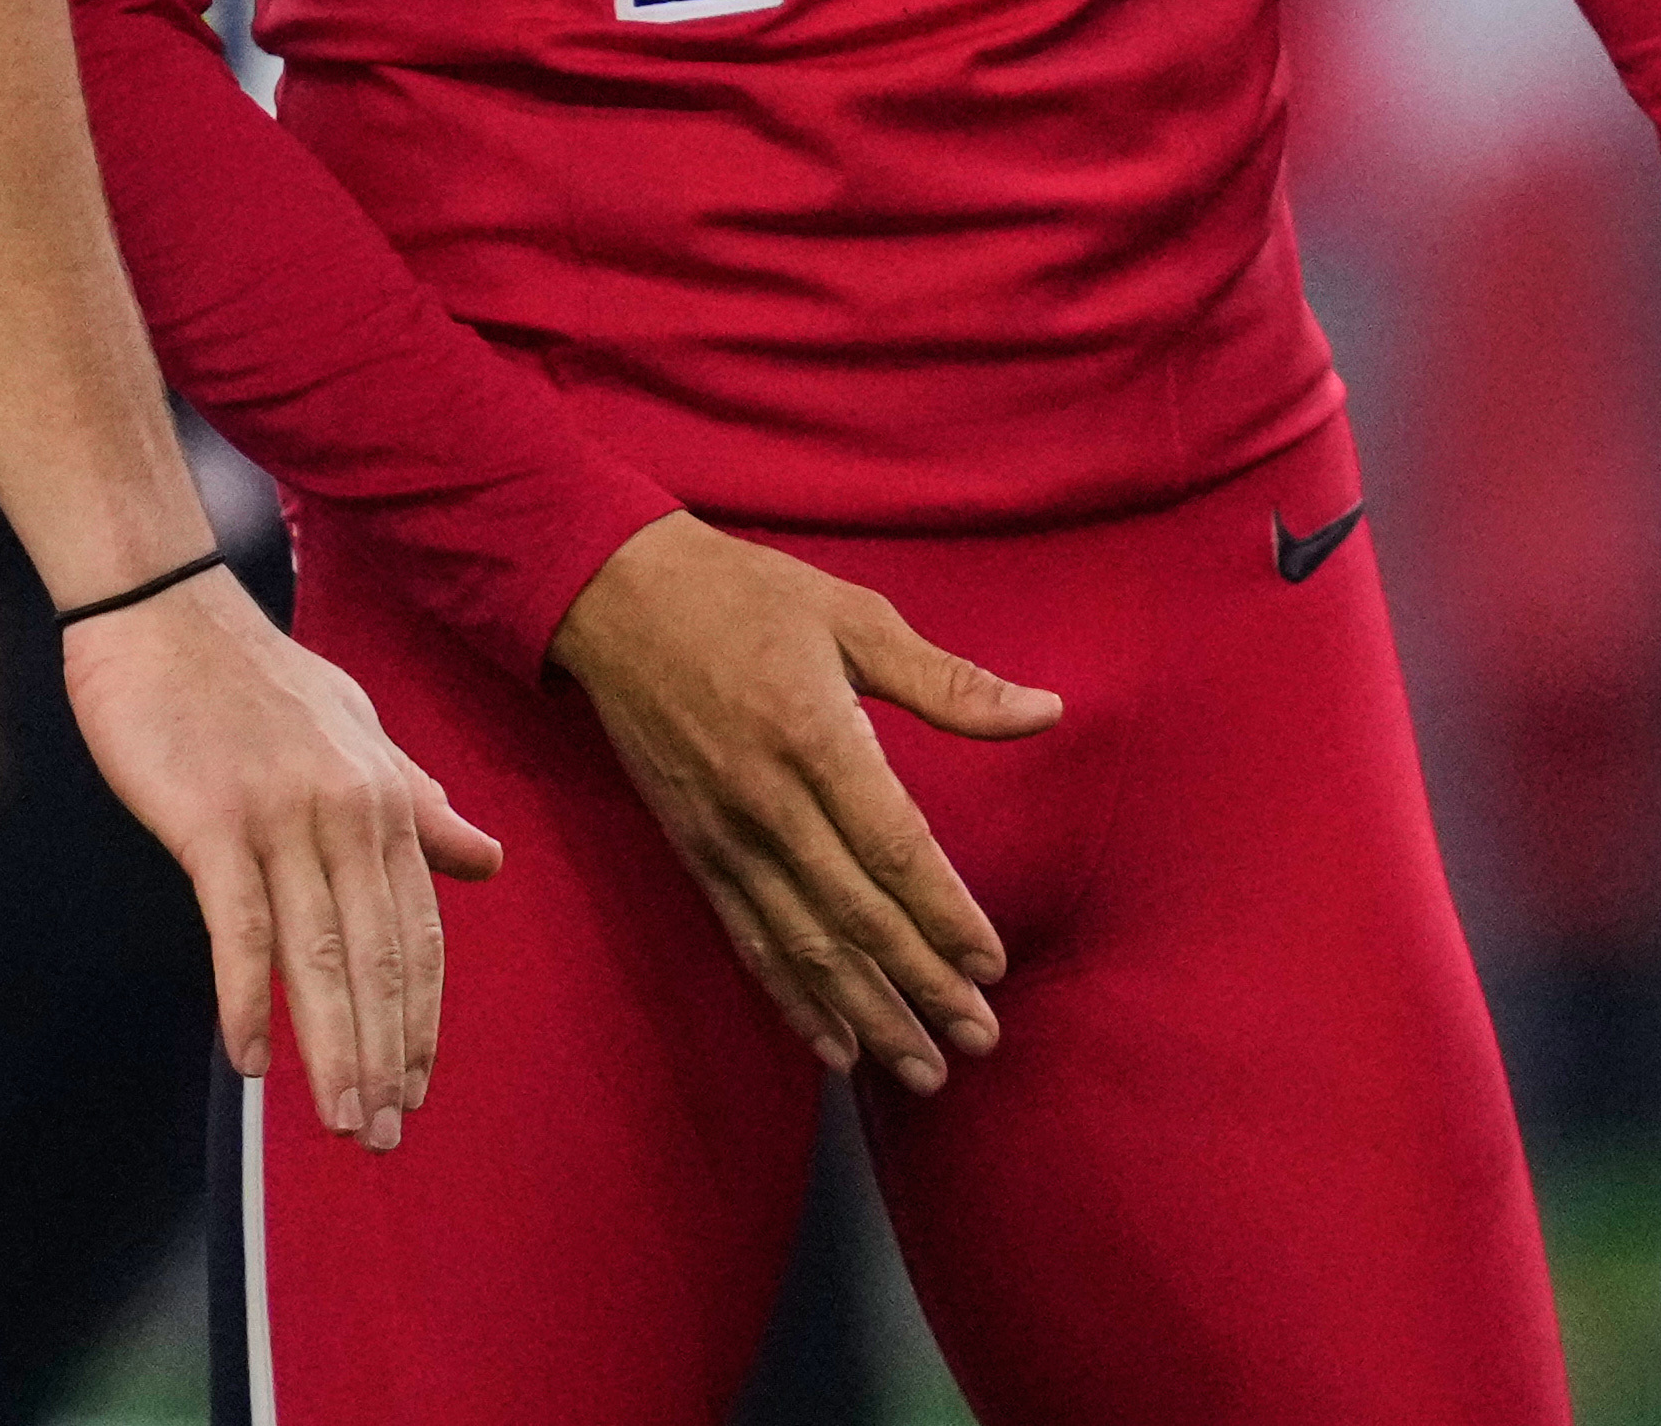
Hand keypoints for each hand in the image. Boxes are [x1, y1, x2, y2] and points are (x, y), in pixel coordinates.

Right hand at [56, 567, 500, 1154]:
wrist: (161, 607)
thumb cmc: (251, 676)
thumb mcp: (354, 732)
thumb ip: (417, 803)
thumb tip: (487, 858)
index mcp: (386, 797)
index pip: (417, 934)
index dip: (417, 1020)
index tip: (414, 1090)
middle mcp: (348, 811)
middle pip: (379, 958)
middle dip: (384, 1055)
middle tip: (382, 1135)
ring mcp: (281, 816)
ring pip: (320, 955)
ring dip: (332, 1049)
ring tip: (340, 1122)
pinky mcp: (212, 820)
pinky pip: (240, 925)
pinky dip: (247, 997)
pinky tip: (249, 1059)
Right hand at [546, 513, 1057, 1095]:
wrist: (615, 596)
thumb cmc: (746, 595)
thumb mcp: (853, 614)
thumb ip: (947, 680)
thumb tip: (1046, 710)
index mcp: (814, 737)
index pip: (893, 849)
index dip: (944, 915)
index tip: (992, 966)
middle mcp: (767, 802)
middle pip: (855, 914)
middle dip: (921, 984)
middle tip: (980, 1038)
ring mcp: (725, 835)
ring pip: (804, 944)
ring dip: (866, 1011)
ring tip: (922, 1066)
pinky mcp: (694, 851)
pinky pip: (748, 938)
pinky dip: (792, 998)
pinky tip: (834, 1046)